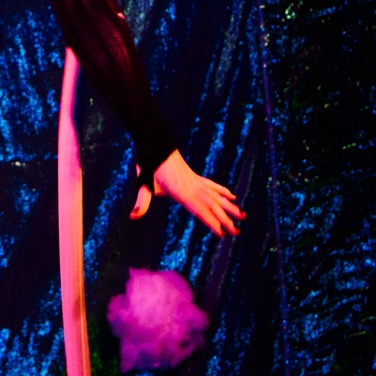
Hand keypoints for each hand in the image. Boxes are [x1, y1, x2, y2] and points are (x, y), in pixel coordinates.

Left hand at [129, 150, 244, 235]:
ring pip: (216, 195)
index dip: (211, 222)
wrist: (155, 141)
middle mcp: (192, 186)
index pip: (199, 210)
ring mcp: (195, 180)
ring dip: (229, 207)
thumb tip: (133, 216)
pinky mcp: (194, 175)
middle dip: (225, 219)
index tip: (222, 234)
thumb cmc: (149, 163)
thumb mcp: (144, 182)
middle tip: (236, 232)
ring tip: (242, 216)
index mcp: (181, 191)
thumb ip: (141, 201)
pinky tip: (231, 196)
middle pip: (212, 205)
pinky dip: (222, 191)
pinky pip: (212, 185)